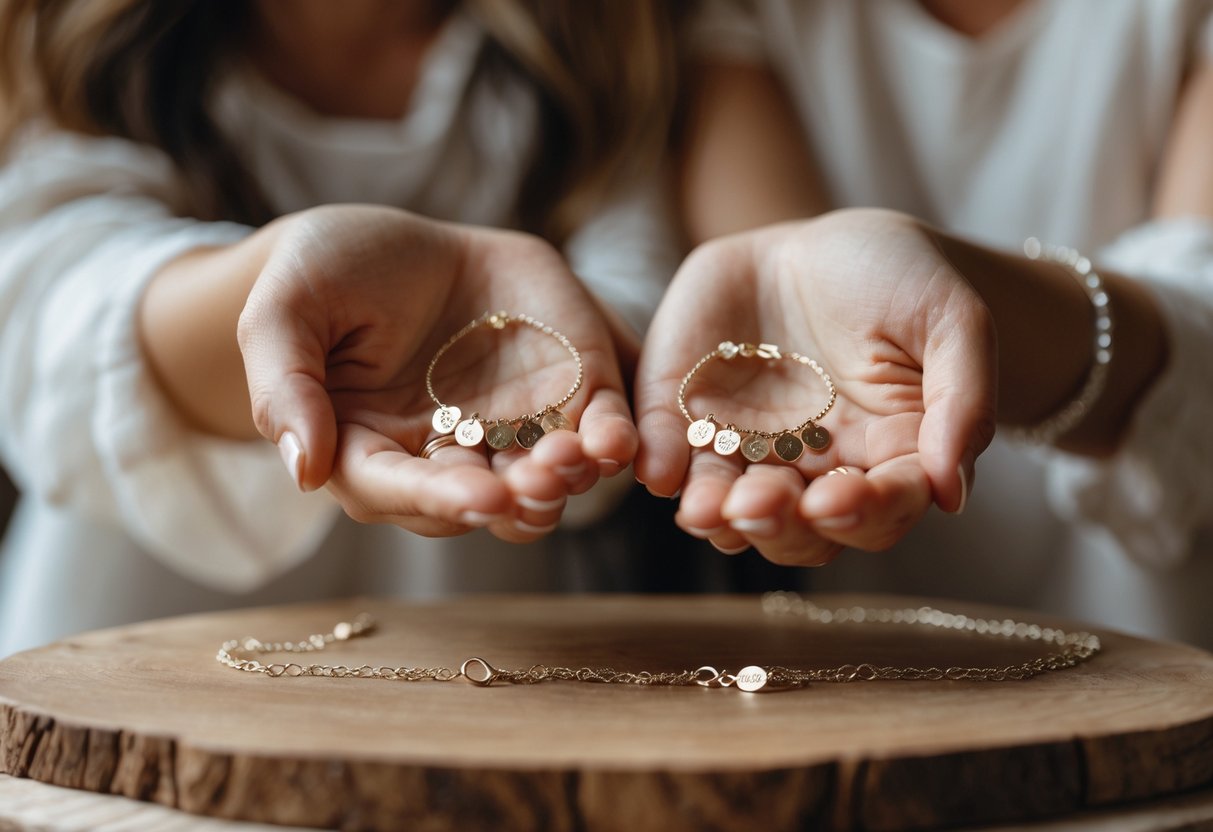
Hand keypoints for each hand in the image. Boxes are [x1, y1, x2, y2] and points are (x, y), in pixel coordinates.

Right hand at [238, 205, 635, 540]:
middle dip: (513, 500)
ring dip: (565, 480)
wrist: (396, 241)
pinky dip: (608, 441)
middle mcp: (440, 457)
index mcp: (366, 451)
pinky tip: (618, 439)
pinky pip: (590, 431)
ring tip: (580, 457)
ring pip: (540, 482)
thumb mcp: (284, 311)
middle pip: (478, 501)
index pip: (395, 491)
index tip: (478, 499)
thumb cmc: (325, 274)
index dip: (437, 498)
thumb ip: (285, 387)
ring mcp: (505, 432)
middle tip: (538, 482)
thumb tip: (303, 470)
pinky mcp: (560, 395)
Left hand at [635, 208, 996, 564]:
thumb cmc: (901, 279)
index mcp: (886, 458)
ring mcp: (748, 452)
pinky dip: (662, 468)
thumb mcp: (952, 321)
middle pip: (799, 531)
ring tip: (707, 509)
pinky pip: (671, 457)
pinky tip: (658, 470)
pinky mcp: (689, 420)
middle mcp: (814, 472)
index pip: (882, 510)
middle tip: (761, 502)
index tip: (837, 501)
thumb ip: (962, 401)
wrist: (818, 244)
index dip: (862, 514)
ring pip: (730, 511)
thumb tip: (951, 493)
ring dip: (718, 517)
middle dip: (779, 525)